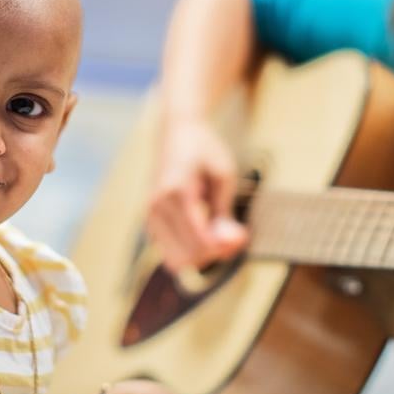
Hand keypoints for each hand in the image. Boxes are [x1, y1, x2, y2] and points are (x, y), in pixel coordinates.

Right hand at [147, 119, 247, 272]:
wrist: (176, 132)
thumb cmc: (204, 151)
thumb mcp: (223, 175)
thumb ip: (224, 211)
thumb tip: (231, 243)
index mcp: (176, 191)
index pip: (198, 240)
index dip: (224, 247)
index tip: (243, 235)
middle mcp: (157, 207)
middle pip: (187, 256)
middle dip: (215, 253)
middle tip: (236, 235)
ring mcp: (150, 217)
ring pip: (176, 261)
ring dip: (203, 257)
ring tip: (223, 234)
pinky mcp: (150, 223)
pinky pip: (170, 254)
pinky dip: (191, 252)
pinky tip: (209, 234)